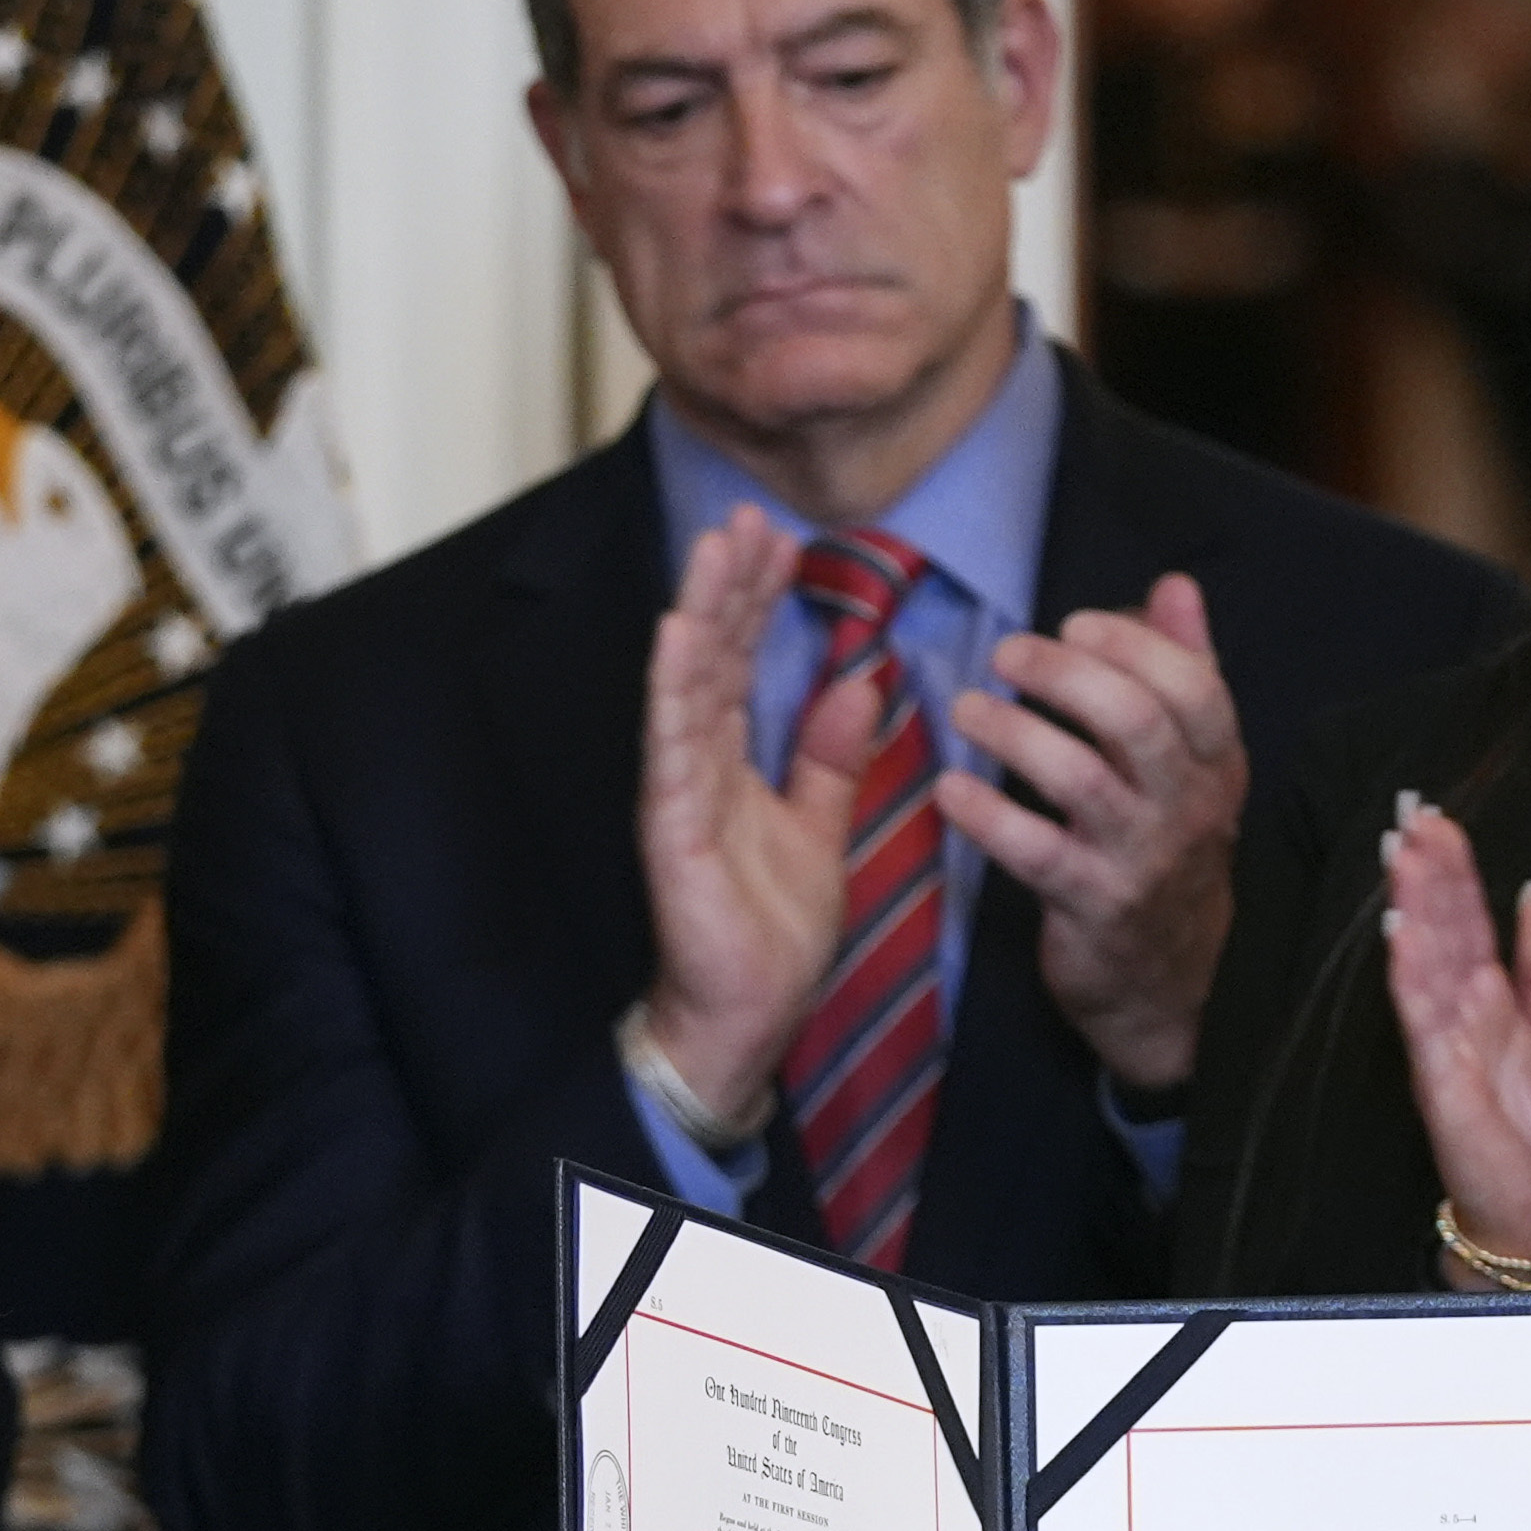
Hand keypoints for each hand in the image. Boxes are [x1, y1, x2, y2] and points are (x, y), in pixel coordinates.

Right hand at [635, 506, 893, 1124]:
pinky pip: (671, 744)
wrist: (749, 1016)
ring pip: (688, 683)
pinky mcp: (671, 824)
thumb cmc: (770, 933)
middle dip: (729, 583)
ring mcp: (679, 790)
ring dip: (700, 610)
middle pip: (714, 656)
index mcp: (732, 761)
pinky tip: (678, 631)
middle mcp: (698, 763)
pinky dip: (674, 685)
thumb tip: (860, 684)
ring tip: (715, 545)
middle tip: (749, 514)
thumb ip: (831, 759)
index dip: (759, 599)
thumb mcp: (822, 829)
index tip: (781, 538)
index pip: (744, 661)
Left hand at [939, 573, 1245, 1093]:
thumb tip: (1175, 585)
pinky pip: (1035, 852)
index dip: (1130, 644)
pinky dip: (987, 816)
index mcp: (1216, 763)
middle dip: (1064, 674)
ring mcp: (1141, 860)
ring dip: (1014, 732)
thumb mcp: (1191, 765)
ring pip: (1080, 778)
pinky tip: (949, 790)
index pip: (1192, 686)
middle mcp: (1187, 808)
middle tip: (1004, 653)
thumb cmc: (1165, 852)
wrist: (1169, 984)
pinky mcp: (1093, 906)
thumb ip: (1183, 670)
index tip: (1071, 624)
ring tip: (965, 710)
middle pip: (1134, 720)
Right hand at [1377, 799, 1530, 1268]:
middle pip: (1441, 930)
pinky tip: (1400, 930)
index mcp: (1494, 1000)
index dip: (1456, 871)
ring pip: (1425, 962)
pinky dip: (1410, 975)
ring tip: (1403, 852)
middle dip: (1428, 872)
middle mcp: (1463, 1015)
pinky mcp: (1439, 1080)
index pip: (1469, 921)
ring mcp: (1446, 1044)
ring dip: (1412, 906)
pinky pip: (1422, 1019)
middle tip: (1414, 813)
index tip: (1442, 820)